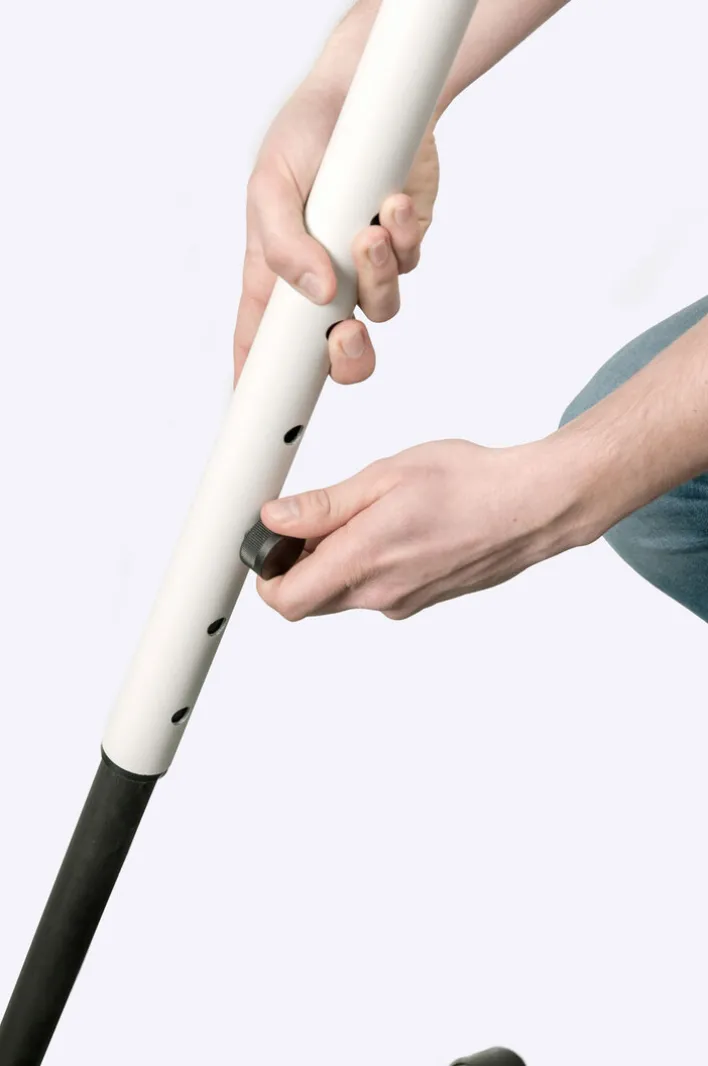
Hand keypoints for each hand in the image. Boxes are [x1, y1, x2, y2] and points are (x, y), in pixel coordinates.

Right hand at [233, 79, 439, 385]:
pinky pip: (409, 265)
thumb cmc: (303, 135)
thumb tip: (316, 295)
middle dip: (345, 358)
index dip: (261, 383)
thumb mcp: (270, 183)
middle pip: (333, 354)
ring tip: (371, 233)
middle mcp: (320, 279)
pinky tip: (393, 202)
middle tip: (347, 335)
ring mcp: (363, 267)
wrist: (363, 89)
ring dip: (379, 278)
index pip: (261, 343)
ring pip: (380, 311)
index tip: (263, 414)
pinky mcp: (403, 244)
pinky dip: (404, 238)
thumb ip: (282, 244)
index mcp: (275, 273)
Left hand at [256, 438, 589, 620]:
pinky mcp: (420, 600)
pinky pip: (375, 590)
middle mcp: (381, 594)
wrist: (532, 507)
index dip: (265, 574)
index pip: (286, 600)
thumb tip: (274, 519)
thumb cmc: (469, 483)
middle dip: (299, 564)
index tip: (269, 542)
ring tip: (369, 513)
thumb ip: (324, 506)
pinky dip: (369, 564)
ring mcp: (403, 602)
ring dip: (337, 561)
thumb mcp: (384, 477)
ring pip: (343, 594)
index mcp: (365, 560)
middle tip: (319, 517)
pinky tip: (396, 527)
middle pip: (310, 599)